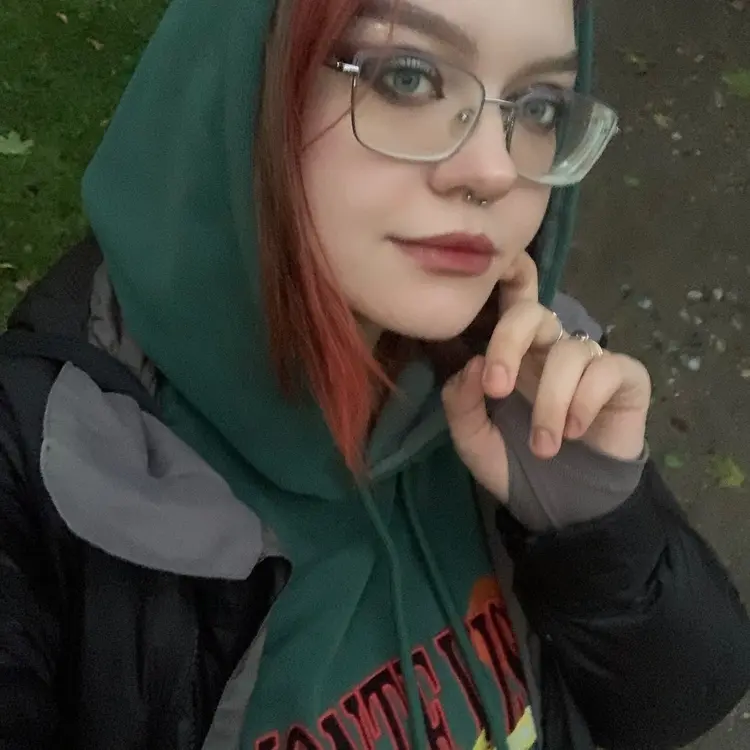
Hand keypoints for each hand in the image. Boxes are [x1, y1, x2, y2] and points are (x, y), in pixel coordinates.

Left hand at [442, 253, 651, 501]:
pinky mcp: (625, 378)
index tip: (488, 276)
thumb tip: (471, 364)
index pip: (512, 302)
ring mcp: (588, 361)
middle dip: (508, 342)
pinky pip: (606, 368)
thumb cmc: (517, 466)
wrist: (566, 507)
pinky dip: (585, 400)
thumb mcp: (474, 441)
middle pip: (533, 313)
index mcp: (512, 355)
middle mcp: (548, 350)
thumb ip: (462, 403)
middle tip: (496, 389)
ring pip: (569, 350)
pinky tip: (575, 432)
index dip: (509, 276)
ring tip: (543, 447)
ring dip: (550, 401)